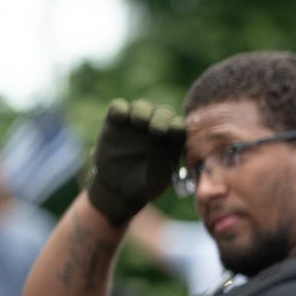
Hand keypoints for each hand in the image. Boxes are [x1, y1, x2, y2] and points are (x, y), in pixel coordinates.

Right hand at [85, 98, 184, 225]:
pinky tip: (119, 117)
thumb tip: (156, 140)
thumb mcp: (156, 179)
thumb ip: (160, 161)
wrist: (118, 189)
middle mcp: (157, 126)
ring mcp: (136, 122)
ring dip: (142, 111)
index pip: (180, 126)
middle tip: (157, 130)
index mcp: (173, 139)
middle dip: (162, 118)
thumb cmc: (144, 184)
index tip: (173, 135)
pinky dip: (119, 109)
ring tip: (140, 122)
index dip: (178, 127)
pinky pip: (118, 107)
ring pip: (142, 106)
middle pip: (163, 113)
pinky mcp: (116, 121)